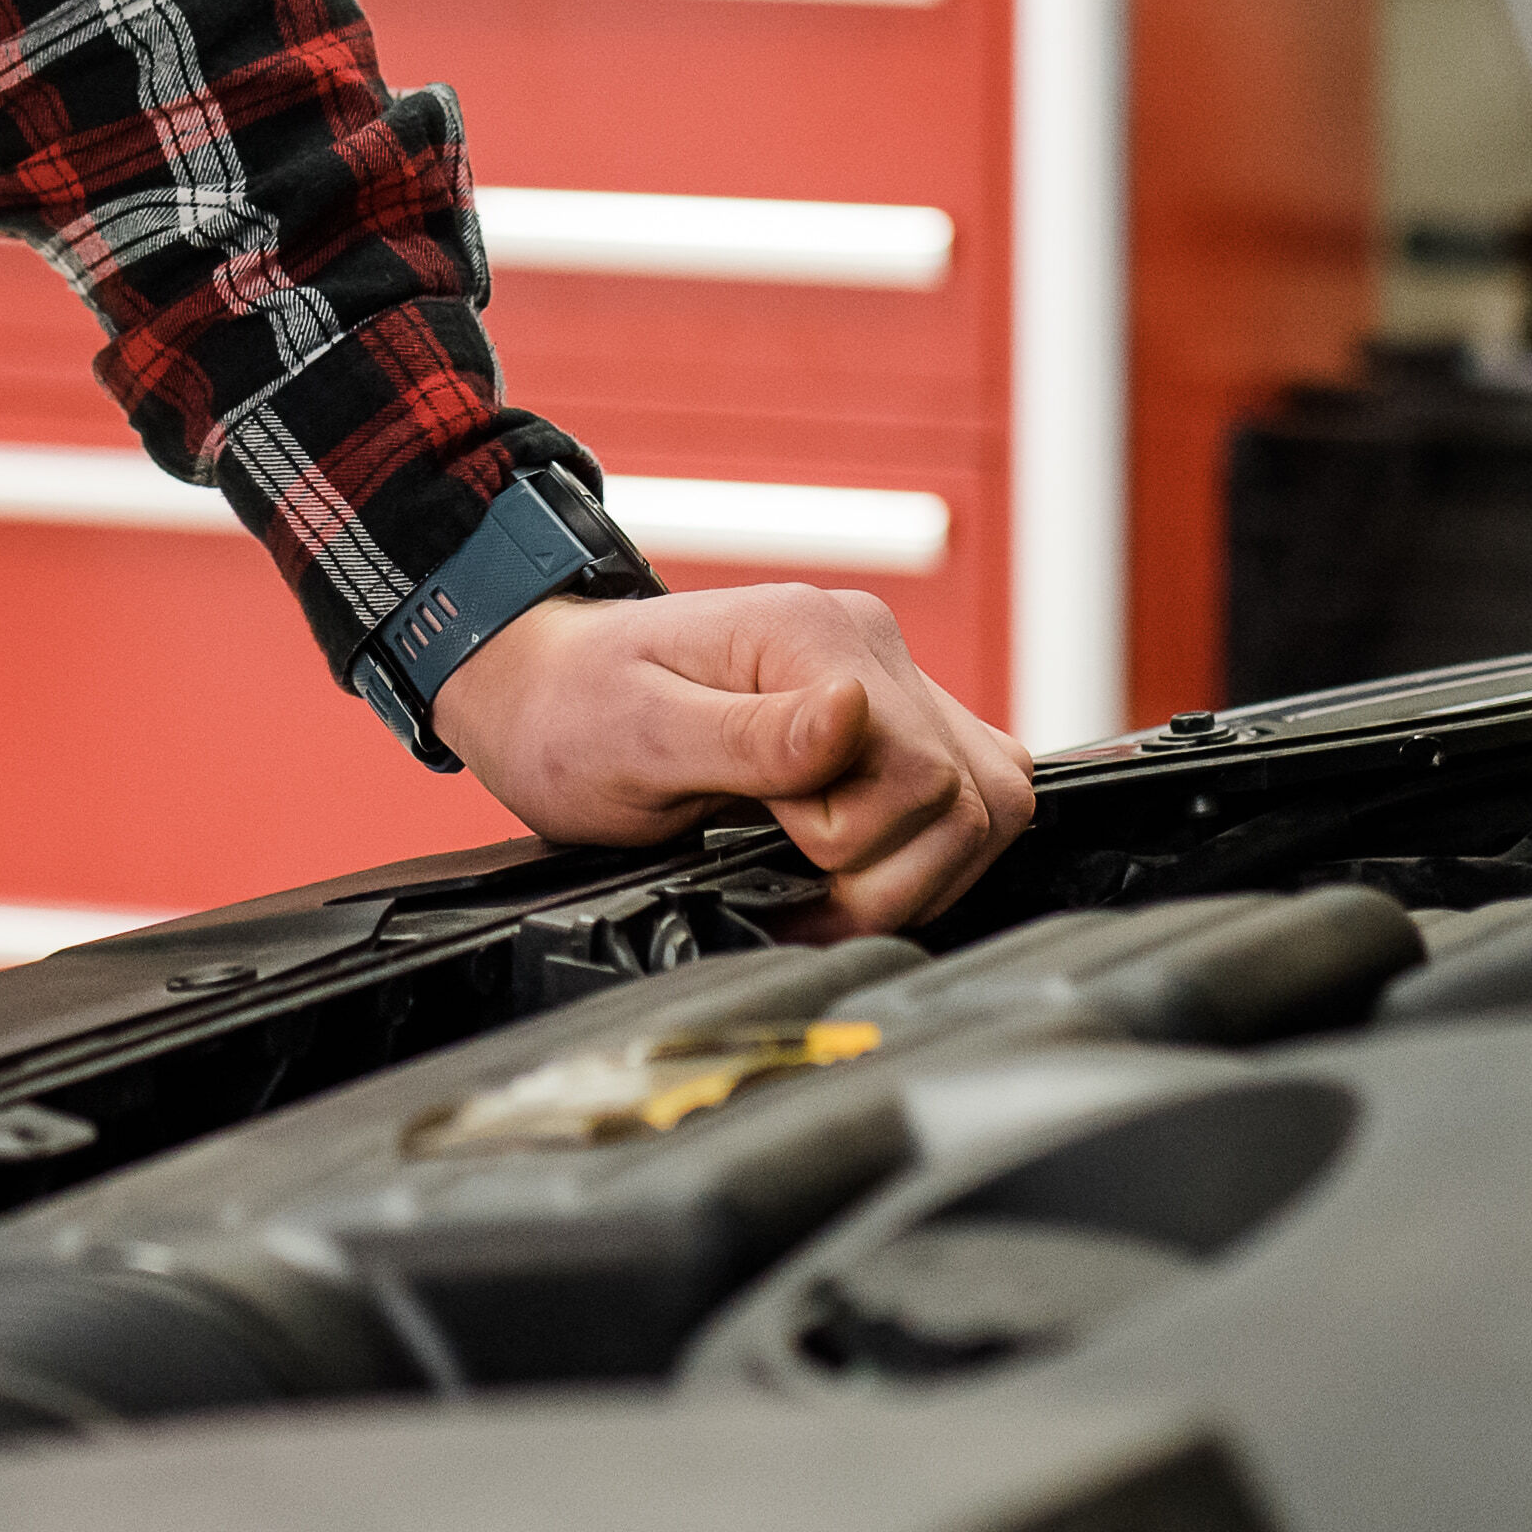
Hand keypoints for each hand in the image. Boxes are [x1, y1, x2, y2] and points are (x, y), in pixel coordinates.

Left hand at [431, 586, 1036, 935]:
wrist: (544, 691)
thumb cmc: (572, 712)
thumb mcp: (638, 737)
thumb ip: (751, 737)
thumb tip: (850, 714)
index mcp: (813, 636)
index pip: (918, 773)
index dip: (852, 846)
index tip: (774, 864)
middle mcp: (867, 646)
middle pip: (969, 794)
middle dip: (890, 875)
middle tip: (800, 895)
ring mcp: (884, 680)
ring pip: (987, 799)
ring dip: (918, 872)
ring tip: (825, 890)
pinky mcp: (886, 720)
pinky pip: (964, 793)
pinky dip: (924, 852)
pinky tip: (852, 870)